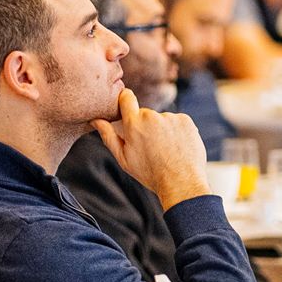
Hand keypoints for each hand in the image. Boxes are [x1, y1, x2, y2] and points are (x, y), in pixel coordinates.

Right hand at [93, 88, 209, 210]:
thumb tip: (96, 120)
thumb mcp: (124, 158)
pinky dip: (177, 132)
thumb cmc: (150, 173)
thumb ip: (108, 136)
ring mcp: (170, 117)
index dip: (125, 99)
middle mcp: (152, 116)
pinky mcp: (186, 120)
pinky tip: (177, 147)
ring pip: (162, 120)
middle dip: (145, 126)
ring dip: (162, 130)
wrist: (181, 182)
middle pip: (145, 114)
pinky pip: (177, 122)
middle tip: (151, 147)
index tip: (125, 105)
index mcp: (134, 124)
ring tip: (166, 150)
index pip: (126, 98)